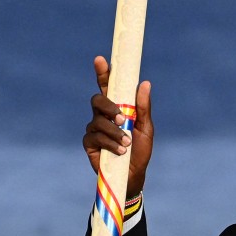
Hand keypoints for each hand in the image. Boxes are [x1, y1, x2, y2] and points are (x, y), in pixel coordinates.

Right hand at [82, 55, 153, 196]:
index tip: (100, 59)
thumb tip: (145, 83)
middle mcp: (102, 115)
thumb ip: (143, 107)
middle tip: (123, 117)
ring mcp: (94, 129)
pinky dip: (110, 143)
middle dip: (108, 106)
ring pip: (98, 121)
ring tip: (127, 143)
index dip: (102, 72)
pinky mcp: (89, 143)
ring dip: (115, 132)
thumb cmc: (140, 151)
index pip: (106, 86)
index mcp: (117, 108)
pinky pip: (95, 137)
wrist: (133, 175)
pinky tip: (119, 151)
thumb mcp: (146, 129)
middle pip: (96, 100)